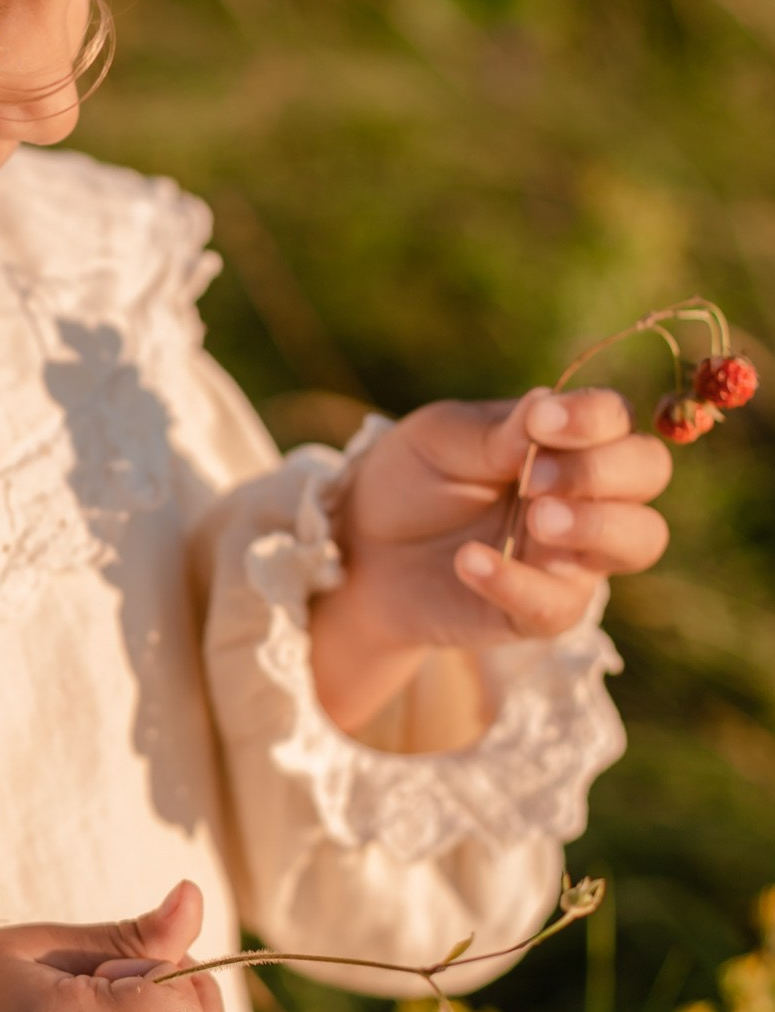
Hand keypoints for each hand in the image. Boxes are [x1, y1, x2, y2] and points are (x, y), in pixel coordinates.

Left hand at [310, 387, 670, 731]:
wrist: (361, 548)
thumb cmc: (410, 480)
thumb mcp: (441, 440)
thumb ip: (497, 431)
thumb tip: (547, 402)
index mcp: (566, 439)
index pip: (616, 418)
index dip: (593, 418)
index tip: (543, 421)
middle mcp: (587, 494)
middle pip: (649, 473)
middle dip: (603, 470)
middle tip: (535, 477)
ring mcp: (572, 554)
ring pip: (639, 540)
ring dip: (597, 525)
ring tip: (536, 518)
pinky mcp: (541, 610)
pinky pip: (558, 605)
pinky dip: (517, 582)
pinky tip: (469, 561)